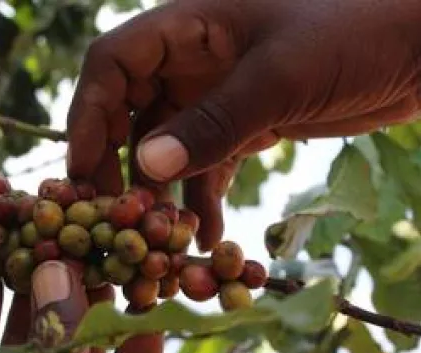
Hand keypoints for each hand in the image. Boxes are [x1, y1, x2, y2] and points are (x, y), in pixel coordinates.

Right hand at [66, 0, 420, 249]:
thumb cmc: (357, 32)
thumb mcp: (280, 76)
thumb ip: (214, 122)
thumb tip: (147, 168)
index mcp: (188, 25)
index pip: (112, 62)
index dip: (88, 114)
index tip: (82, 171)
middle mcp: (191, 59)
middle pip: (128, 111)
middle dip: (118, 165)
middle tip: (115, 217)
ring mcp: (216, 94)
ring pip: (166, 146)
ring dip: (162, 194)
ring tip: (163, 241)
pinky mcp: (243, 123)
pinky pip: (207, 166)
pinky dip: (204, 201)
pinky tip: (209, 241)